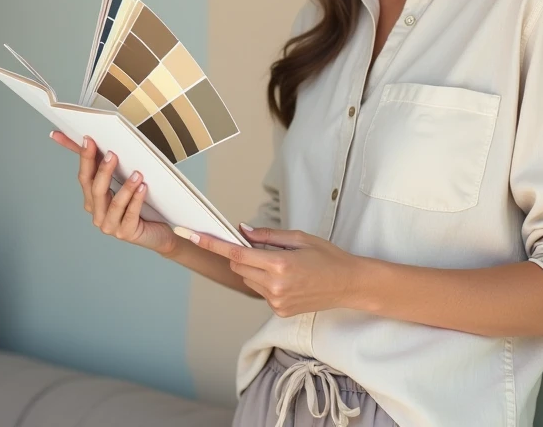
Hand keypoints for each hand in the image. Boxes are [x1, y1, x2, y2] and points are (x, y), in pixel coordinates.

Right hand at [49, 131, 177, 255]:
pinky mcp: (126, 232)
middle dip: (103, 171)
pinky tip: (143, 188)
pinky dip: (136, 200)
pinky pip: (131, 214)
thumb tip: (99, 143)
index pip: (84, 178)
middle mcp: (98, 214)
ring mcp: (110, 226)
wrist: (156, 232)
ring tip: (136, 174)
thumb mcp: (122, 186)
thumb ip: (110, 169)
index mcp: (92, 201)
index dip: (85, 159)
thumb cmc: (138, 207)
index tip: (89, 141)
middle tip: (112, 154)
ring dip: (125, 187)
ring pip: (115, 204)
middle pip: (96, 190)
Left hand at [175, 224, 368, 316]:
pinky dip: (265, 282)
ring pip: (248, 280)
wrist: (349, 285)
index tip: (193, 236)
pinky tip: (287, 280)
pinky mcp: (279, 311)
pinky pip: (260, 292)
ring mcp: (276, 302)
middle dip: (243, 256)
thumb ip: (266, 235)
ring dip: (255, 270)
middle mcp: (274, 286)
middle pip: (239, 267)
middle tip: (264, 249)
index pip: (236, 254)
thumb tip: (241, 230)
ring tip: (283, 266)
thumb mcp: (298, 238)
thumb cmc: (327, 257)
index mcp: (279, 264)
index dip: (212, 244)